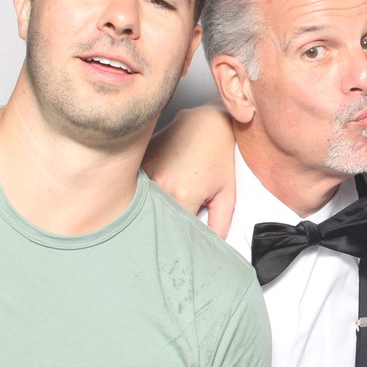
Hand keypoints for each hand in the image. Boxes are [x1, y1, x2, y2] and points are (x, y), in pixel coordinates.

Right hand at [143, 102, 237, 237]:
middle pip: (157, 218)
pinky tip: (160, 184)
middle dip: (165, 225)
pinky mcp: (142, 160)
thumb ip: (220, 224)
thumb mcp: (227, 193)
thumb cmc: (220, 155)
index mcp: (183, 194)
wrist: (208, 122)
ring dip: (153, 208)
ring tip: (169, 200)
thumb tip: (212, 244)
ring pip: (145, 202)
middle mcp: (161, 183)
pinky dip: (146, 191)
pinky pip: (139, 185)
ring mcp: (148, 170)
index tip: (180, 240)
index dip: (178, 237)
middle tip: (172, 226)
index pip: (174, 230)